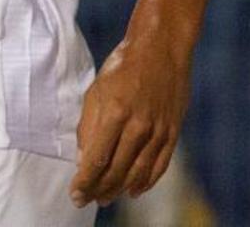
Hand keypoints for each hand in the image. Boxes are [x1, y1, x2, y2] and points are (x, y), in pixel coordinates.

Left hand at [71, 34, 190, 207]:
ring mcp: (159, 130)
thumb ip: (89, 126)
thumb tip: (84, 159)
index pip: (97, 158)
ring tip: (107, 198)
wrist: (161, 48)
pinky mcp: (173, 131)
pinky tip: (135, 190)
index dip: (85, 181)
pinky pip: (160, 164)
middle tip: (89, 201)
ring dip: (121, 189)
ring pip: (139, 172)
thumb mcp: (95, 91)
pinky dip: (147, 181)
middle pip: (117, 170)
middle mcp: (139, 125)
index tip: (75, 194)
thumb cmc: (122, 67)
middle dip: (100, 189)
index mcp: (114, 112)